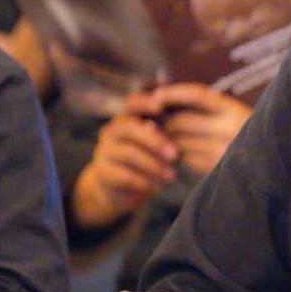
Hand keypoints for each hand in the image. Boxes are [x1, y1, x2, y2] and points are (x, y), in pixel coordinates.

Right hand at [70, 100, 178, 228]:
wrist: (119, 188)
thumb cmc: (146, 158)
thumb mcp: (155, 143)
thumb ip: (165, 131)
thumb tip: (187, 125)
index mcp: (127, 119)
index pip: (132, 103)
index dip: (145, 103)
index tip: (161, 107)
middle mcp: (112, 132)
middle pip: (130, 128)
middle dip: (155, 141)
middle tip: (175, 155)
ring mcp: (104, 151)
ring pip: (129, 154)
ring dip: (154, 165)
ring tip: (171, 176)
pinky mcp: (103, 172)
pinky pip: (124, 175)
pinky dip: (144, 181)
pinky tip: (157, 187)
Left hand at [140, 83, 252, 176]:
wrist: (274, 164)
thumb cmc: (247, 133)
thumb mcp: (234, 114)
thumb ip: (208, 108)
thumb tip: (165, 99)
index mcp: (235, 110)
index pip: (198, 95)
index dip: (174, 93)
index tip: (156, 95)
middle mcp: (230, 130)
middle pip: (182, 121)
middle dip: (165, 121)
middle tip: (154, 121)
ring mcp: (224, 152)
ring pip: (181, 142)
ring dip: (171, 139)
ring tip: (168, 137)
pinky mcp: (218, 171)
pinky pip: (189, 159)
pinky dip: (184, 155)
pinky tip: (189, 153)